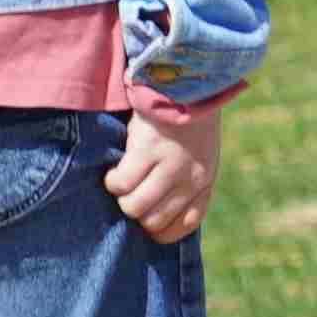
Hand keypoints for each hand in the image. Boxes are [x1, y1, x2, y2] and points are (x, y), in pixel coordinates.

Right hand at [107, 106, 224, 241]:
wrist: (187, 85)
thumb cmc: (188, 123)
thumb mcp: (200, 156)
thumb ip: (186, 184)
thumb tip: (156, 216)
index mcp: (204, 180)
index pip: (186, 225)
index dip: (162, 231)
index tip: (148, 221)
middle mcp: (189, 178)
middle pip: (153, 222)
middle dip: (137, 213)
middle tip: (132, 193)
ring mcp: (169, 166)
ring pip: (133, 207)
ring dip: (122, 197)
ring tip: (123, 180)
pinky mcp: (146, 152)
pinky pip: (120, 184)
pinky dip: (112, 180)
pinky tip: (115, 168)